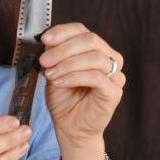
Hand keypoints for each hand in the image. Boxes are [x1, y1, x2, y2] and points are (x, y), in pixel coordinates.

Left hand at [38, 22, 125, 149]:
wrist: (70, 128)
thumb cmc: (64, 100)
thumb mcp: (54, 72)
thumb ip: (54, 55)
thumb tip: (47, 40)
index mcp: (95, 50)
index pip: (82, 30)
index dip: (63, 32)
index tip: (44, 39)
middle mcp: (109, 59)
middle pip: (90, 40)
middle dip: (63, 49)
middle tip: (44, 61)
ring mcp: (115, 75)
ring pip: (94, 57)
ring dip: (67, 64)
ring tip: (50, 75)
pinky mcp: (114, 92)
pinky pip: (96, 77)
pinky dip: (74, 77)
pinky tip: (59, 83)